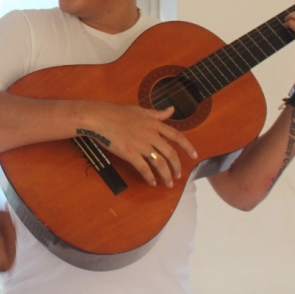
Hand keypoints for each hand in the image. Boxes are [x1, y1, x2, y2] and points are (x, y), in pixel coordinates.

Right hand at [80, 102, 196, 187]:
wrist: (100, 118)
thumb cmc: (118, 112)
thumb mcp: (140, 110)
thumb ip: (157, 113)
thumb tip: (171, 110)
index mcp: (154, 124)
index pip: (177, 136)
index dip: (187, 147)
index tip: (194, 155)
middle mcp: (151, 135)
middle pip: (170, 153)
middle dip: (176, 166)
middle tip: (178, 176)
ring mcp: (141, 145)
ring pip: (159, 163)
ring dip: (165, 175)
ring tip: (168, 183)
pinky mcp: (130, 154)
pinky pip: (143, 168)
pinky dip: (149, 177)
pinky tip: (152, 183)